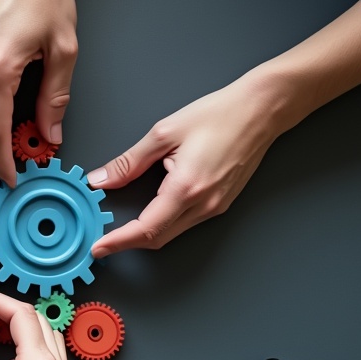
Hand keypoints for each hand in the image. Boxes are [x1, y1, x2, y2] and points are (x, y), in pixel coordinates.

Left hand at [89, 0, 360, 256]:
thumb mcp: (163, 133)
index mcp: (187, 187)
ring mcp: (215, 206)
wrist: (261, 111)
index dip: (119, 242)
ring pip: (171, 233)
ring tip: (119, 229)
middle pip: (158, 238)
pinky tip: (148, 216)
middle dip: (127, 243)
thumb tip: (101, 179)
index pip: (146, 228)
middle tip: (101, 242)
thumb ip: (129, 162)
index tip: (99, 248)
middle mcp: (204, 204)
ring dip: (144, 235)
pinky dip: (162, 225)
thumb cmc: (219, 115)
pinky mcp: (220, 203)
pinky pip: (185, 223)